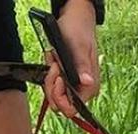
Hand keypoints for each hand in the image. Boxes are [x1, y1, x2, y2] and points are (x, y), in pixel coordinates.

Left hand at [43, 0, 98, 117]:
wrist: (75, 20)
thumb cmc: (79, 30)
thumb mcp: (79, 47)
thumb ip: (82, 66)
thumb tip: (88, 82)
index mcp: (89, 88)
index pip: (71, 109)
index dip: (60, 97)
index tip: (58, 77)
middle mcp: (82, 91)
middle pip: (60, 105)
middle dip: (52, 87)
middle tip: (54, 65)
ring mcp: (73, 87)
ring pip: (53, 97)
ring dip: (49, 79)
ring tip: (54, 60)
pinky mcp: (65, 82)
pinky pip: (51, 87)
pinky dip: (48, 75)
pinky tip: (53, 61)